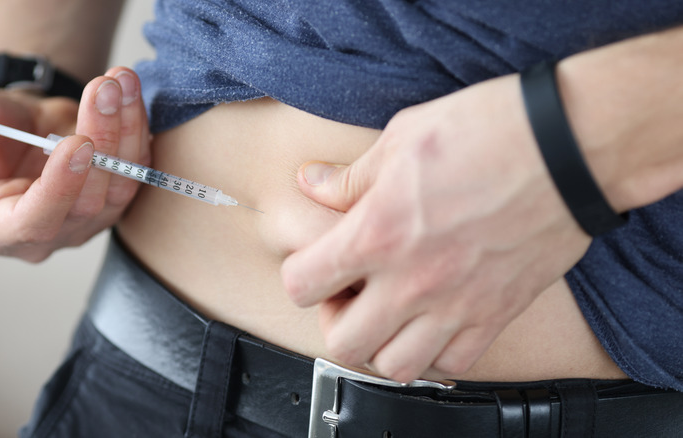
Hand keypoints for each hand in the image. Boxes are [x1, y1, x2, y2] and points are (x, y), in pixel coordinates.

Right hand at [0, 67, 149, 261]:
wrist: (18, 127)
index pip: (35, 222)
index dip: (60, 187)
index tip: (78, 142)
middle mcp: (51, 233)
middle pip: (87, 200)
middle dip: (100, 139)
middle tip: (103, 89)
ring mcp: (89, 220)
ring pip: (121, 184)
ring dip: (125, 128)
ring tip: (119, 80)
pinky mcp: (117, 198)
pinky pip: (138, 168)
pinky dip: (137, 127)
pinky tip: (129, 90)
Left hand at [281, 74, 591, 381]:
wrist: (570, 147)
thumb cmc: (490, 131)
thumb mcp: (403, 138)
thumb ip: (351, 177)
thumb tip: (312, 183)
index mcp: (378, 232)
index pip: (302, 285)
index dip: (301, 276)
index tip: (317, 264)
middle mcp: (413, 280)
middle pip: (343, 344)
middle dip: (335, 321)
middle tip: (349, 294)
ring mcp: (457, 304)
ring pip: (396, 367)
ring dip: (381, 345)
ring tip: (389, 313)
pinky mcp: (497, 314)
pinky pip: (454, 365)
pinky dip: (435, 353)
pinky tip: (433, 322)